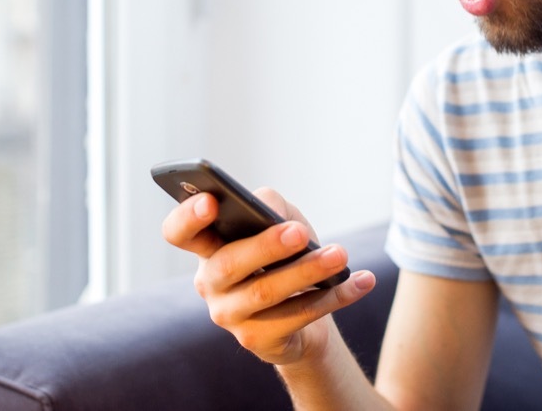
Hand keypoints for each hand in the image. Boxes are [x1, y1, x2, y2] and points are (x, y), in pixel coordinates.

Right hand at [161, 186, 375, 365]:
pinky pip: (298, 317)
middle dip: (266, 246)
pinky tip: (362, 281)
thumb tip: (275, 216)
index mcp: (206, 248)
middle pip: (229, 263)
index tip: (211, 202)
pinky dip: (335, 297)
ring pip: (267, 292)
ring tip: (341, 255)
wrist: (302, 309)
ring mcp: (229, 316)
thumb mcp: (279, 222)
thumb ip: (270, 208)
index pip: (178, 232)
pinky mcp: (257, 340)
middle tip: (301, 232)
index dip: (188, 217)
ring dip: (308, 272)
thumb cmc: (284, 254)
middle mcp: (209, 283)